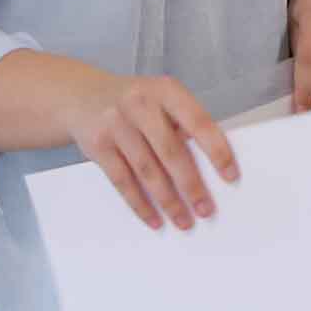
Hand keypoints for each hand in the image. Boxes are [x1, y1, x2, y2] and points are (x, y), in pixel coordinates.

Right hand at [62, 70, 237, 230]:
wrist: (79, 95)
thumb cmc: (133, 102)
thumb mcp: (159, 98)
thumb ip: (182, 123)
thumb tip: (211, 166)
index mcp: (165, 90)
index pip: (198, 121)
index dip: (216, 149)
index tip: (231, 176)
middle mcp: (140, 104)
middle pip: (171, 151)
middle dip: (191, 185)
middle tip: (206, 210)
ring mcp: (116, 124)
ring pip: (147, 170)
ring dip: (167, 200)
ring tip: (183, 221)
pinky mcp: (97, 145)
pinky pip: (122, 181)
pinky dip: (139, 203)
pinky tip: (153, 219)